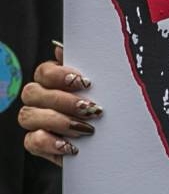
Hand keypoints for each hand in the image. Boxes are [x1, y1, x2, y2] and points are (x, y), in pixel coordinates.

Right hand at [19, 43, 100, 165]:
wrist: (115, 139)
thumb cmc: (107, 108)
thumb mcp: (103, 87)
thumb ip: (85, 66)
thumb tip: (60, 47)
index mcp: (53, 81)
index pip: (44, 72)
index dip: (60, 75)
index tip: (85, 82)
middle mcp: (40, 98)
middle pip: (32, 92)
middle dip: (63, 101)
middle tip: (91, 108)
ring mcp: (35, 121)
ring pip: (28, 116)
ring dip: (59, 121)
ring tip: (85, 129)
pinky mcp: (37, 143)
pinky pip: (31, 141)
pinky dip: (50, 143)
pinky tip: (69, 146)